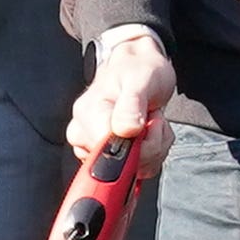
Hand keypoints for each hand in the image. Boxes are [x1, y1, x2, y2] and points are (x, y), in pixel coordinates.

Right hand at [66, 28, 175, 175]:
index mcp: (88, 115)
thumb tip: (124, 131)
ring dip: (154, 149)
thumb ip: (131, 104)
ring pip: (132, 171)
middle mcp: (84, 134)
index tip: (150, 124)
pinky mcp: (108, 155)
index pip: (109, 152)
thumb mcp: (139, 79)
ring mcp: (94, 147)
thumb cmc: (138, 69)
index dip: (137, 146)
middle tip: (153, 119)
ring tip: (152, 122)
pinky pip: (136, 170)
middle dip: (149, 147)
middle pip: (120, 166)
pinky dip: (151, 154)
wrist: (139, 67)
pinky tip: (150, 132)